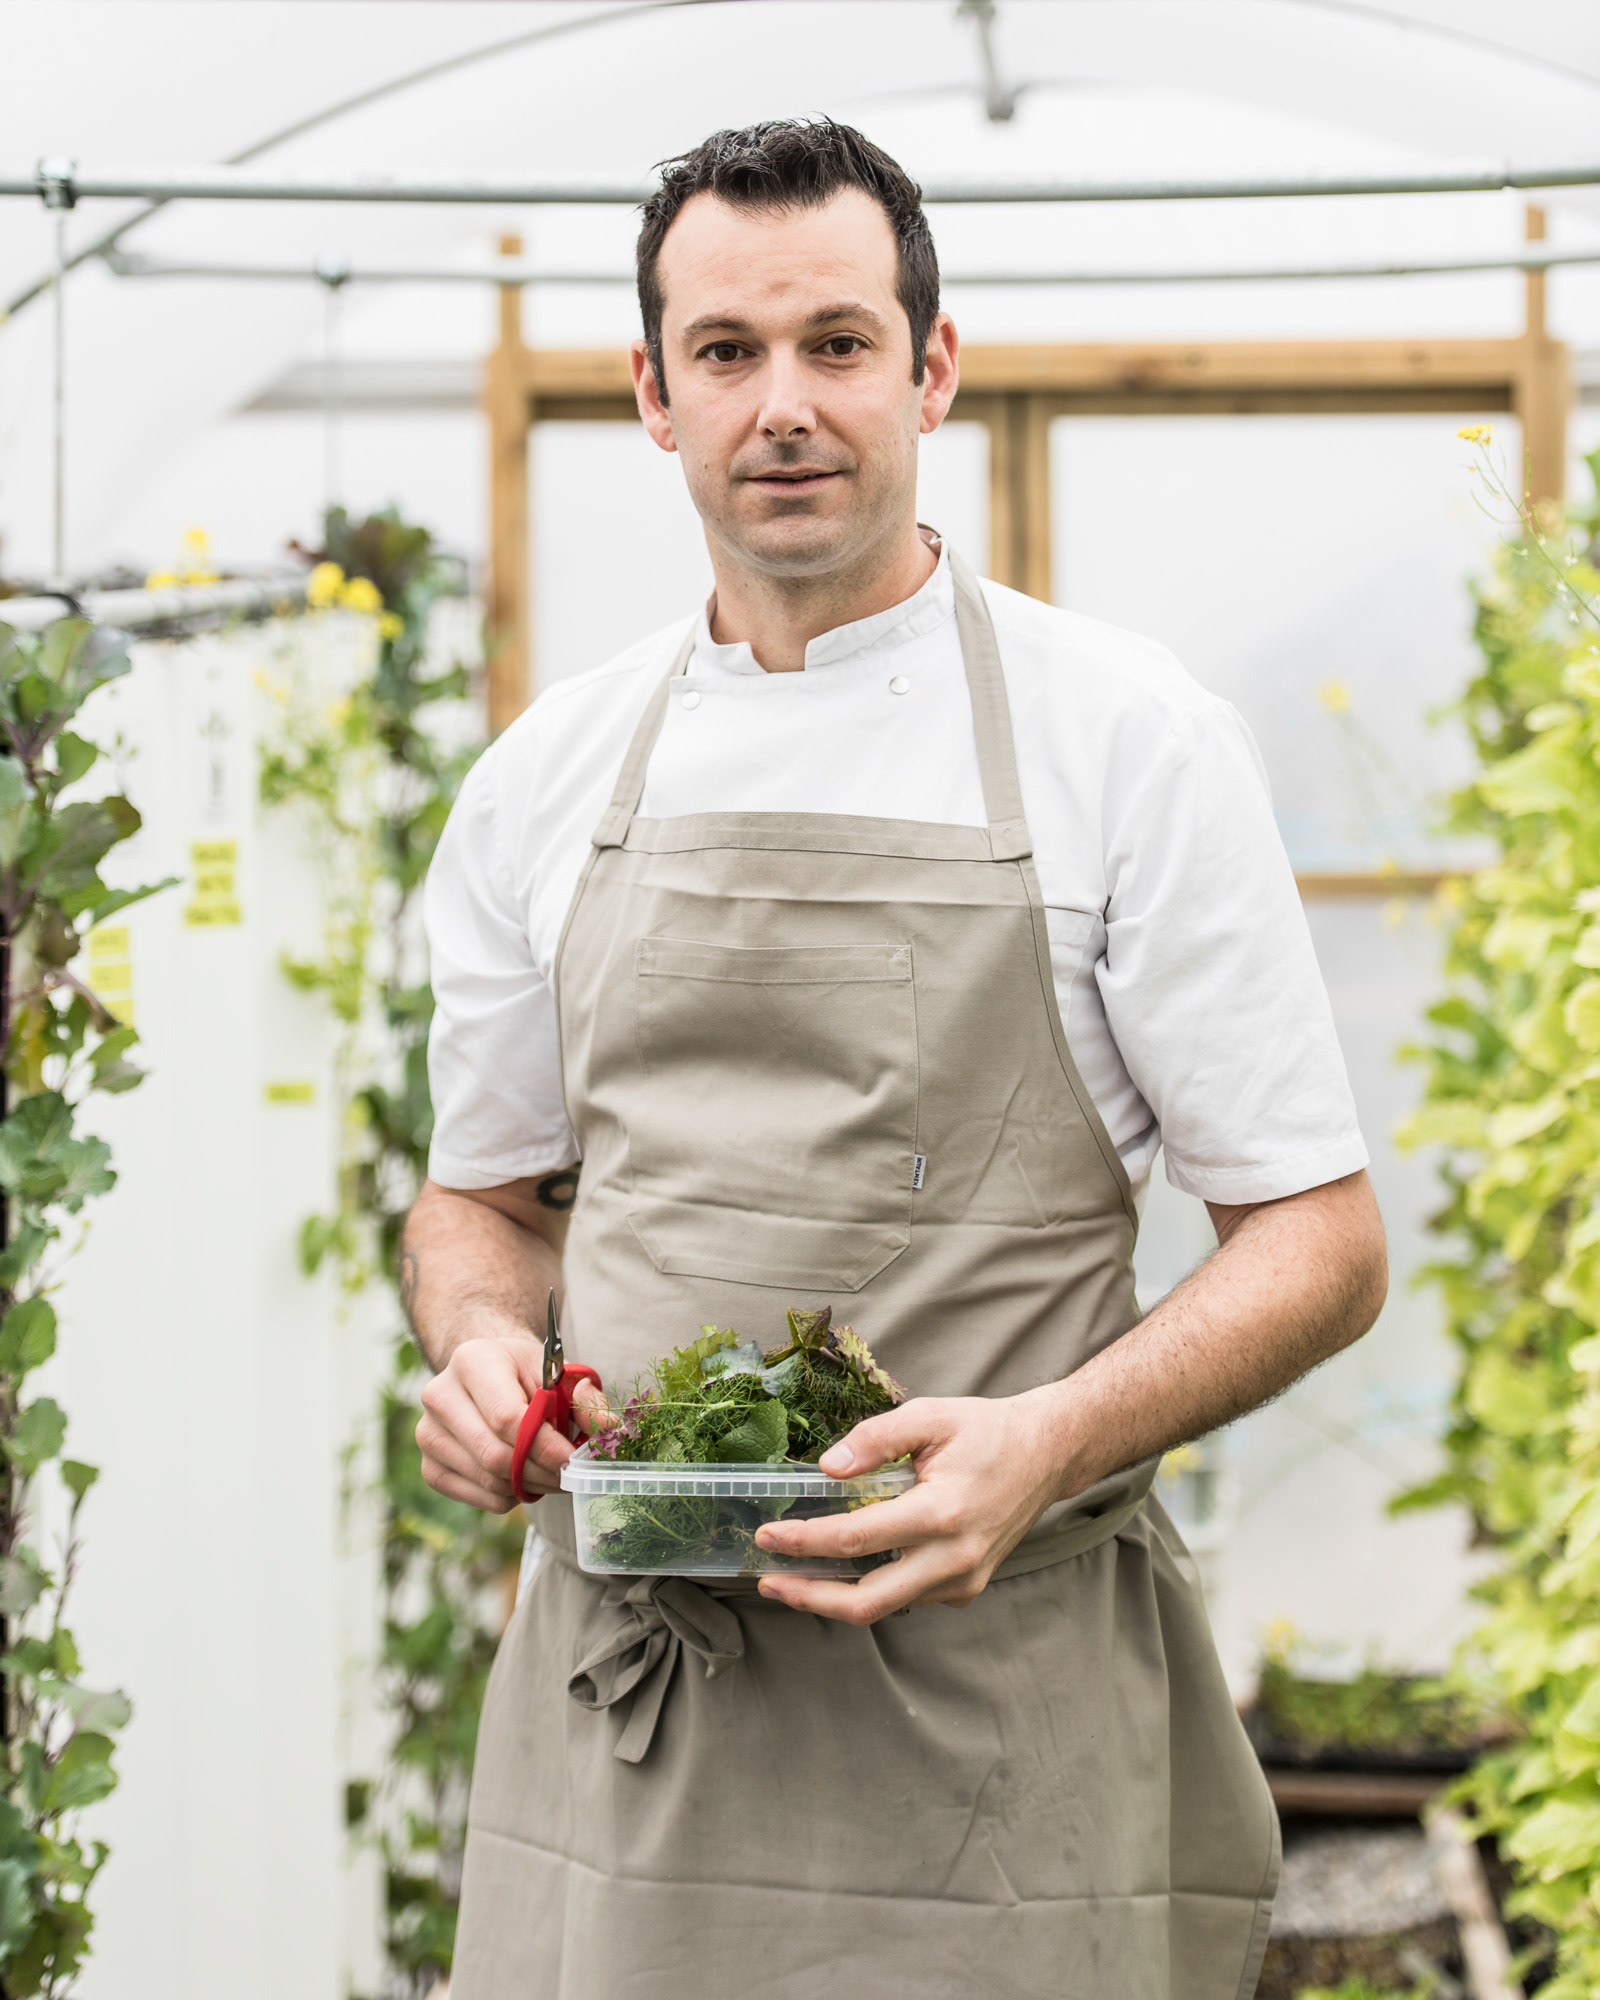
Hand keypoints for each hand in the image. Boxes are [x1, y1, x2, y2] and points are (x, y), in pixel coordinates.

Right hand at [416, 1334, 609, 1512]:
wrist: (488, 1373)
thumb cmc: (528, 1374)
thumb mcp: (560, 1373)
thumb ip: (586, 1399)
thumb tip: (609, 1431)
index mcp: (472, 1360)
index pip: (508, 1418)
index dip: (546, 1447)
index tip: (575, 1461)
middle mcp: (439, 1395)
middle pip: (495, 1455)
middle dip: (542, 1472)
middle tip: (570, 1475)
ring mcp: (427, 1433)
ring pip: (488, 1480)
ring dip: (530, 1486)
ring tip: (551, 1473)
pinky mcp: (429, 1466)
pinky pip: (479, 1497)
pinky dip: (510, 1496)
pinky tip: (523, 1476)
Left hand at [753, 1392, 1065, 1623]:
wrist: (1047, 1454)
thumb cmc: (986, 1431)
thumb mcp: (929, 1416)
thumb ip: (875, 1437)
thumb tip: (826, 1467)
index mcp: (941, 1513)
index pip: (855, 1538)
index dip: (804, 1541)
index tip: (767, 1535)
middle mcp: (954, 1559)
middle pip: (867, 1601)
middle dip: (810, 1596)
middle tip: (769, 1581)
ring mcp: (963, 1581)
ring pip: (885, 1606)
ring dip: (835, 1597)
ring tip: (794, 1579)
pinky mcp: (966, 1588)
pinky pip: (908, 1597)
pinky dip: (871, 1587)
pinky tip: (843, 1569)